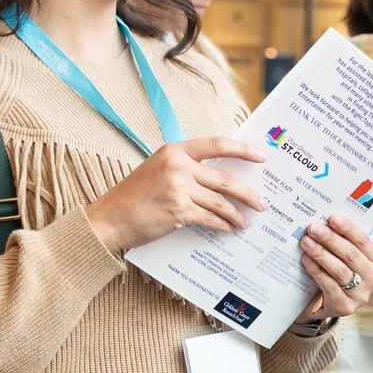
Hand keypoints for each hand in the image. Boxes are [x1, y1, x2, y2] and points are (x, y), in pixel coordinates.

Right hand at [83, 136, 268, 255]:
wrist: (110, 219)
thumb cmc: (133, 196)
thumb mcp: (158, 169)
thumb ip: (186, 168)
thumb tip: (219, 179)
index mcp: (174, 150)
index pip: (217, 144)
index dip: (243, 149)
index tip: (262, 155)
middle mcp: (178, 166)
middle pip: (224, 178)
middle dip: (248, 193)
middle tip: (262, 202)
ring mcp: (179, 188)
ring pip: (221, 201)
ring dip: (238, 213)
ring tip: (248, 221)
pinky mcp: (179, 211)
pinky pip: (210, 218)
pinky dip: (223, 225)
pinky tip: (229, 228)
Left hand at [295, 213, 372, 321]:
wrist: (322, 304)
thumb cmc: (334, 272)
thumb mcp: (344, 257)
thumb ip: (341, 241)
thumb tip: (324, 221)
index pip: (364, 241)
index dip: (348, 228)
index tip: (332, 218)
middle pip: (351, 254)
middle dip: (330, 239)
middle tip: (313, 227)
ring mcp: (361, 295)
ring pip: (340, 270)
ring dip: (321, 253)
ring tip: (306, 241)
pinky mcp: (345, 307)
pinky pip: (329, 285)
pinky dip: (316, 270)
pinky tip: (306, 259)